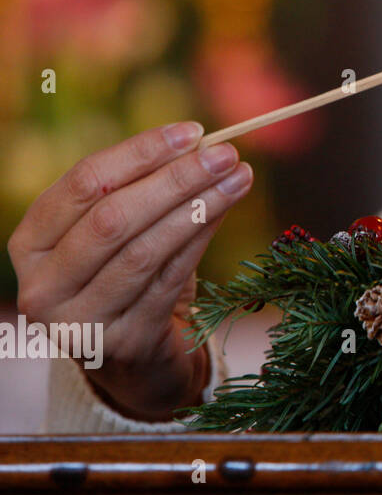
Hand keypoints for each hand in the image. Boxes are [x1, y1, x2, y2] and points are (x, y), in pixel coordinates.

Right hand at [8, 123, 252, 420]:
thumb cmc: (125, 282)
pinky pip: (168, 281)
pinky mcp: (123, 343)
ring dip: (198, 207)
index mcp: (29, 244)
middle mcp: (42, 286)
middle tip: (225, 153)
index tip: (192, 132)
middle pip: (113, 218)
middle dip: (175, 179)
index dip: (140, 153)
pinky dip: (200, 241)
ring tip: (238, 178)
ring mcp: (79, 322)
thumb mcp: (117, 236)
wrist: (135, 362)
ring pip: (144, 251)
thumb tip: (198, 145)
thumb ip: (140, 192)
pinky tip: (224, 213)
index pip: (84, 184)